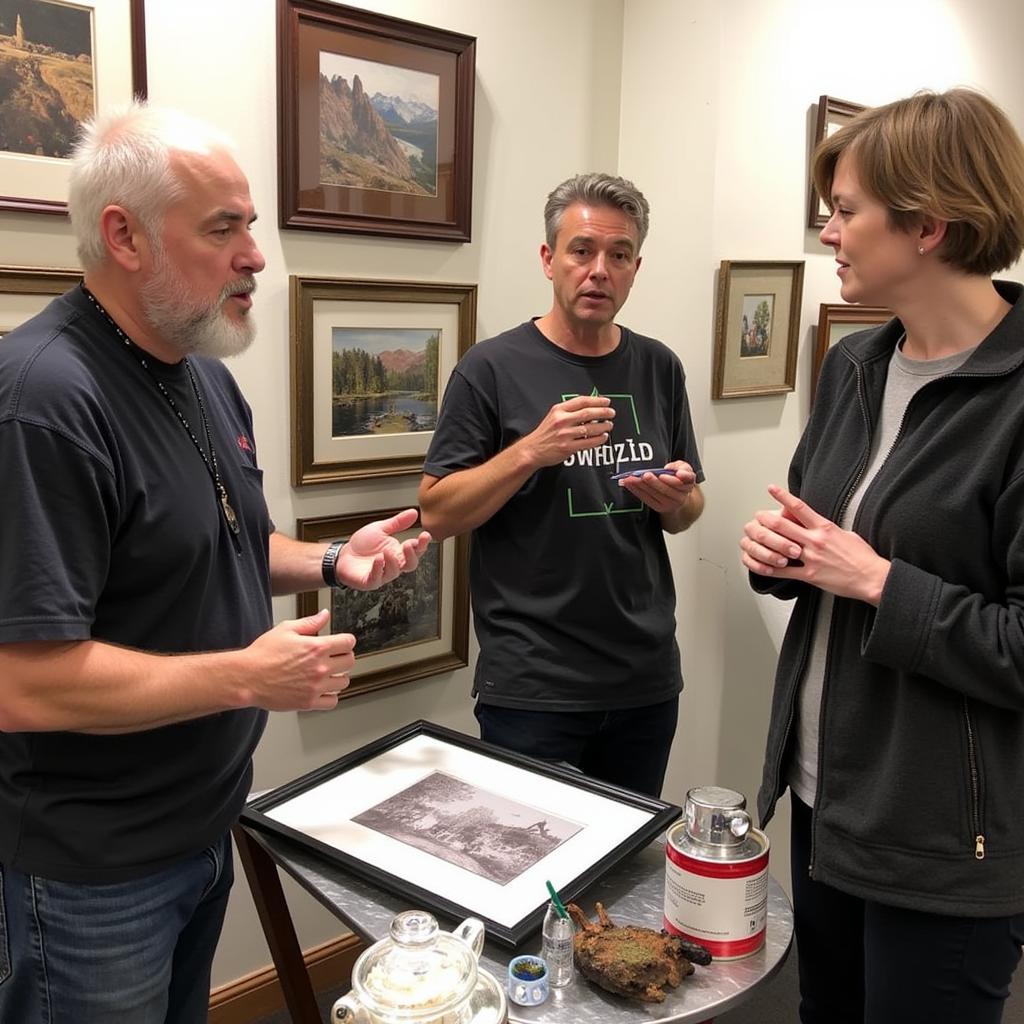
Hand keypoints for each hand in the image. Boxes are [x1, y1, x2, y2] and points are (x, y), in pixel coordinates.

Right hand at [245, 610, 354, 710]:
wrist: (247, 677)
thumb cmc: (263, 654)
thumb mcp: (286, 629)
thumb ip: (309, 622)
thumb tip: (324, 615)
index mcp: (317, 647)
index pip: (348, 642)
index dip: (345, 641)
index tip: (342, 643)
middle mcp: (320, 667)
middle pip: (350, 662)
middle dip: (343, 657)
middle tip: (335, 657)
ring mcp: (315, 686)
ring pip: (344, 682)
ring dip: (338, 676)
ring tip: (328, 674)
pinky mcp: (308, 702)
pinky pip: (332, 701)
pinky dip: (330, 696)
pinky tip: (323, 690)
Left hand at [337, 508, 431, 589]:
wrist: (342, 555)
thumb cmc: (362, 545)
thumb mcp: (381, 529)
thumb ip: (398, 523)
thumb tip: (414, 513)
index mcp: (398, 552)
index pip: (416, 550)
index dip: (422, 544)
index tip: (425, 535)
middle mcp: (393, 564)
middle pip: (410, 565)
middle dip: (412, 555)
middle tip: (408, 545)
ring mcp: (382, 574)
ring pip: (394, 572)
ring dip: (392, 561)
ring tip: (386, 551)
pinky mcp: (369, 581)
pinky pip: (376, 578)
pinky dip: (378, 569)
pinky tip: (377, 559)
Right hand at [521, 395, 614, 467]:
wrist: (532, 450)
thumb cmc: (544, 434)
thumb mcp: (553, 416)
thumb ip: (569, 411)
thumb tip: (590, 407)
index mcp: (558, 410)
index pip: (581, 401)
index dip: (597, 400)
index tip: (606, 401)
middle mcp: (562, 421)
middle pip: (588, 413)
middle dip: (603, 412)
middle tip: (611, 413)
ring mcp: (565, 434)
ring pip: (590, 428)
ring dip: (603, 426)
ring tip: (609, 425)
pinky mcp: (567, 447)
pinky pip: (588, 442)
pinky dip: (599, 439)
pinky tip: (603, 437)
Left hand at [617, 460, 697, 512]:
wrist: (678, 496)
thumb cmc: (679, 479)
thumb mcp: (683, 468)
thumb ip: (679, 466)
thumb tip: (668, 468)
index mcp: (688, 483)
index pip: (687, 479)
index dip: (681, 477)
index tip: (674, 473)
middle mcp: (681, 496)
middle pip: (667, 489)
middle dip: (654, 482)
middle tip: (645, 475)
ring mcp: (670, 504)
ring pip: (654, 494)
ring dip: (641, 486)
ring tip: (631, 478)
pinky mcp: (659, 508)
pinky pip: (646, 498)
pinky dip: (636, 490)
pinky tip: (629, 483)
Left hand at [739, 484, 889, 604]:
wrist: (873, 577)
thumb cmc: (863, 557)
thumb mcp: (847, 534)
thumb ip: (828, 529)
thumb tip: (819, 525)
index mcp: (825, 528)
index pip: (799, 508)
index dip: (782, 497)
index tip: (772, 489)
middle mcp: (815, 541)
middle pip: (782, 525)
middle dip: (766, 519)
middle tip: (757, 515)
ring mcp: (811, 558)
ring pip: (780, 546)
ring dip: (765, 541)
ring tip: (755, 538)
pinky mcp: (810, 575)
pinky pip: (784, 571)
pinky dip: (770, 568)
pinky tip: (761, 565)